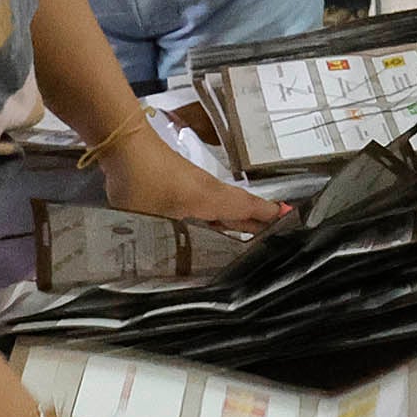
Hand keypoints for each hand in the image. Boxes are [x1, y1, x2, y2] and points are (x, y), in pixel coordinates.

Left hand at [97, 123, 287, 231]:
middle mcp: (208, 192)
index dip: (267, 217)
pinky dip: (220, 217)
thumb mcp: (150, 219)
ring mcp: (195, 186)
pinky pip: (210, 205)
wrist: (125, 144)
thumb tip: (160, 273)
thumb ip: (159, 244)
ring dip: (239, 221)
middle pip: (239, 209)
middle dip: (258, 224)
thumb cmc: (141, 181)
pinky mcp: (182, 184)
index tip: (291, 223)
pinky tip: (213, 230)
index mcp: (209, 199)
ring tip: (251, 241)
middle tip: (276, 243)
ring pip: (224, 207)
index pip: (247, 208)